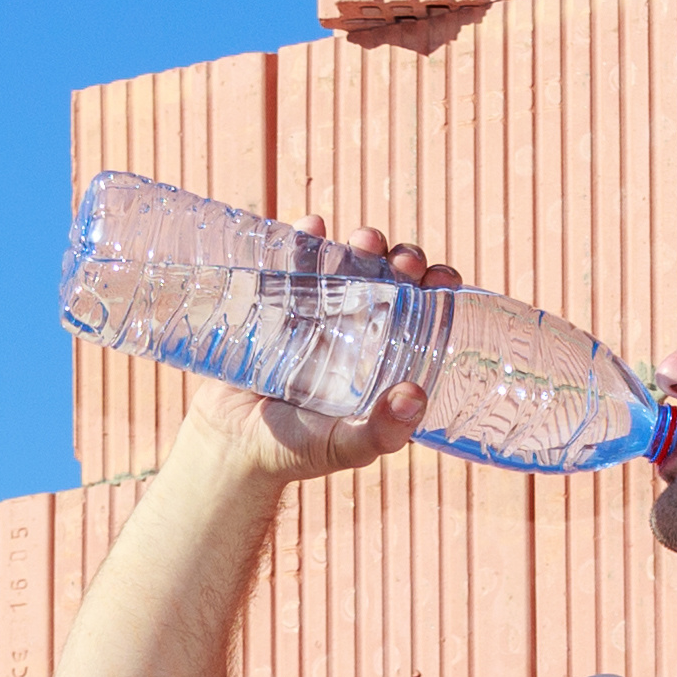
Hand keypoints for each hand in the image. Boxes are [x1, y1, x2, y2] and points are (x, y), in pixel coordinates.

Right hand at [247, 227, 460, 481]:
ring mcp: (319, 312)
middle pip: (391, 281)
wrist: (233, 443)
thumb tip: (414, 397)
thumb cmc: (298, 450)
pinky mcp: (278, 302)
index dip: (438, 291)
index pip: (423, 316)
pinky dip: (305, 238)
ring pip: (349, 265)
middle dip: (403, 261)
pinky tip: (314, 226)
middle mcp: (358, 330)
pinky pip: (294, 262)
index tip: (444, 279)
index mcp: (385, 359)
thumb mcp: (345, 446)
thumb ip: (381, 432)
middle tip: (404, 261)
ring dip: (362, 245)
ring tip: (365, 241)